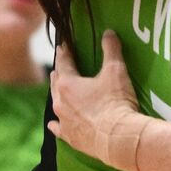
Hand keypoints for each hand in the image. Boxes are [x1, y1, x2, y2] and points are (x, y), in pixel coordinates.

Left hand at [48, 31, 146, 170]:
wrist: (117, 138)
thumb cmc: (115, 102)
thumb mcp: (116, 71)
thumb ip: (111, 49)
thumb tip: (108, 32)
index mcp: (68, 83)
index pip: (63, 62)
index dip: (64, 52)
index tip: (63, 45)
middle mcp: (60, 102)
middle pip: (56, 82)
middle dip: (59, 72)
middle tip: (61, 65)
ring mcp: (63, 121)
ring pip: (56, 103)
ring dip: (58, 95)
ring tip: (59, 89)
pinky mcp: (70, 137)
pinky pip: (58, 128)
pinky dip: (56, 124)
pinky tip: (53, 125)